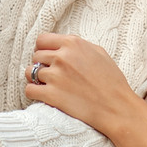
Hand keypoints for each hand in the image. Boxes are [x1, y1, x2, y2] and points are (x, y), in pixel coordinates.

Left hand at [24, 34, 142, 132]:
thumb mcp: (99, 53)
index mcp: (73, 44)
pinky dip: (34, 93)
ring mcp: (55, 76)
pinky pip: (29, 90)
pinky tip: (43, 95)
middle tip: (51, 74)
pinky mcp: (51, 95)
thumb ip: (78, 46)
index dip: (43, 49)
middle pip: (36, 56)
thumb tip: (63, 45)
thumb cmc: (112, 81)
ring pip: (30, 72)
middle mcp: (62, 57)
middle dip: (41, 64)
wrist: (116, 107)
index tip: (47, 57)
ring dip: (36, 79)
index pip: (42, 40)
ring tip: (46, 85)